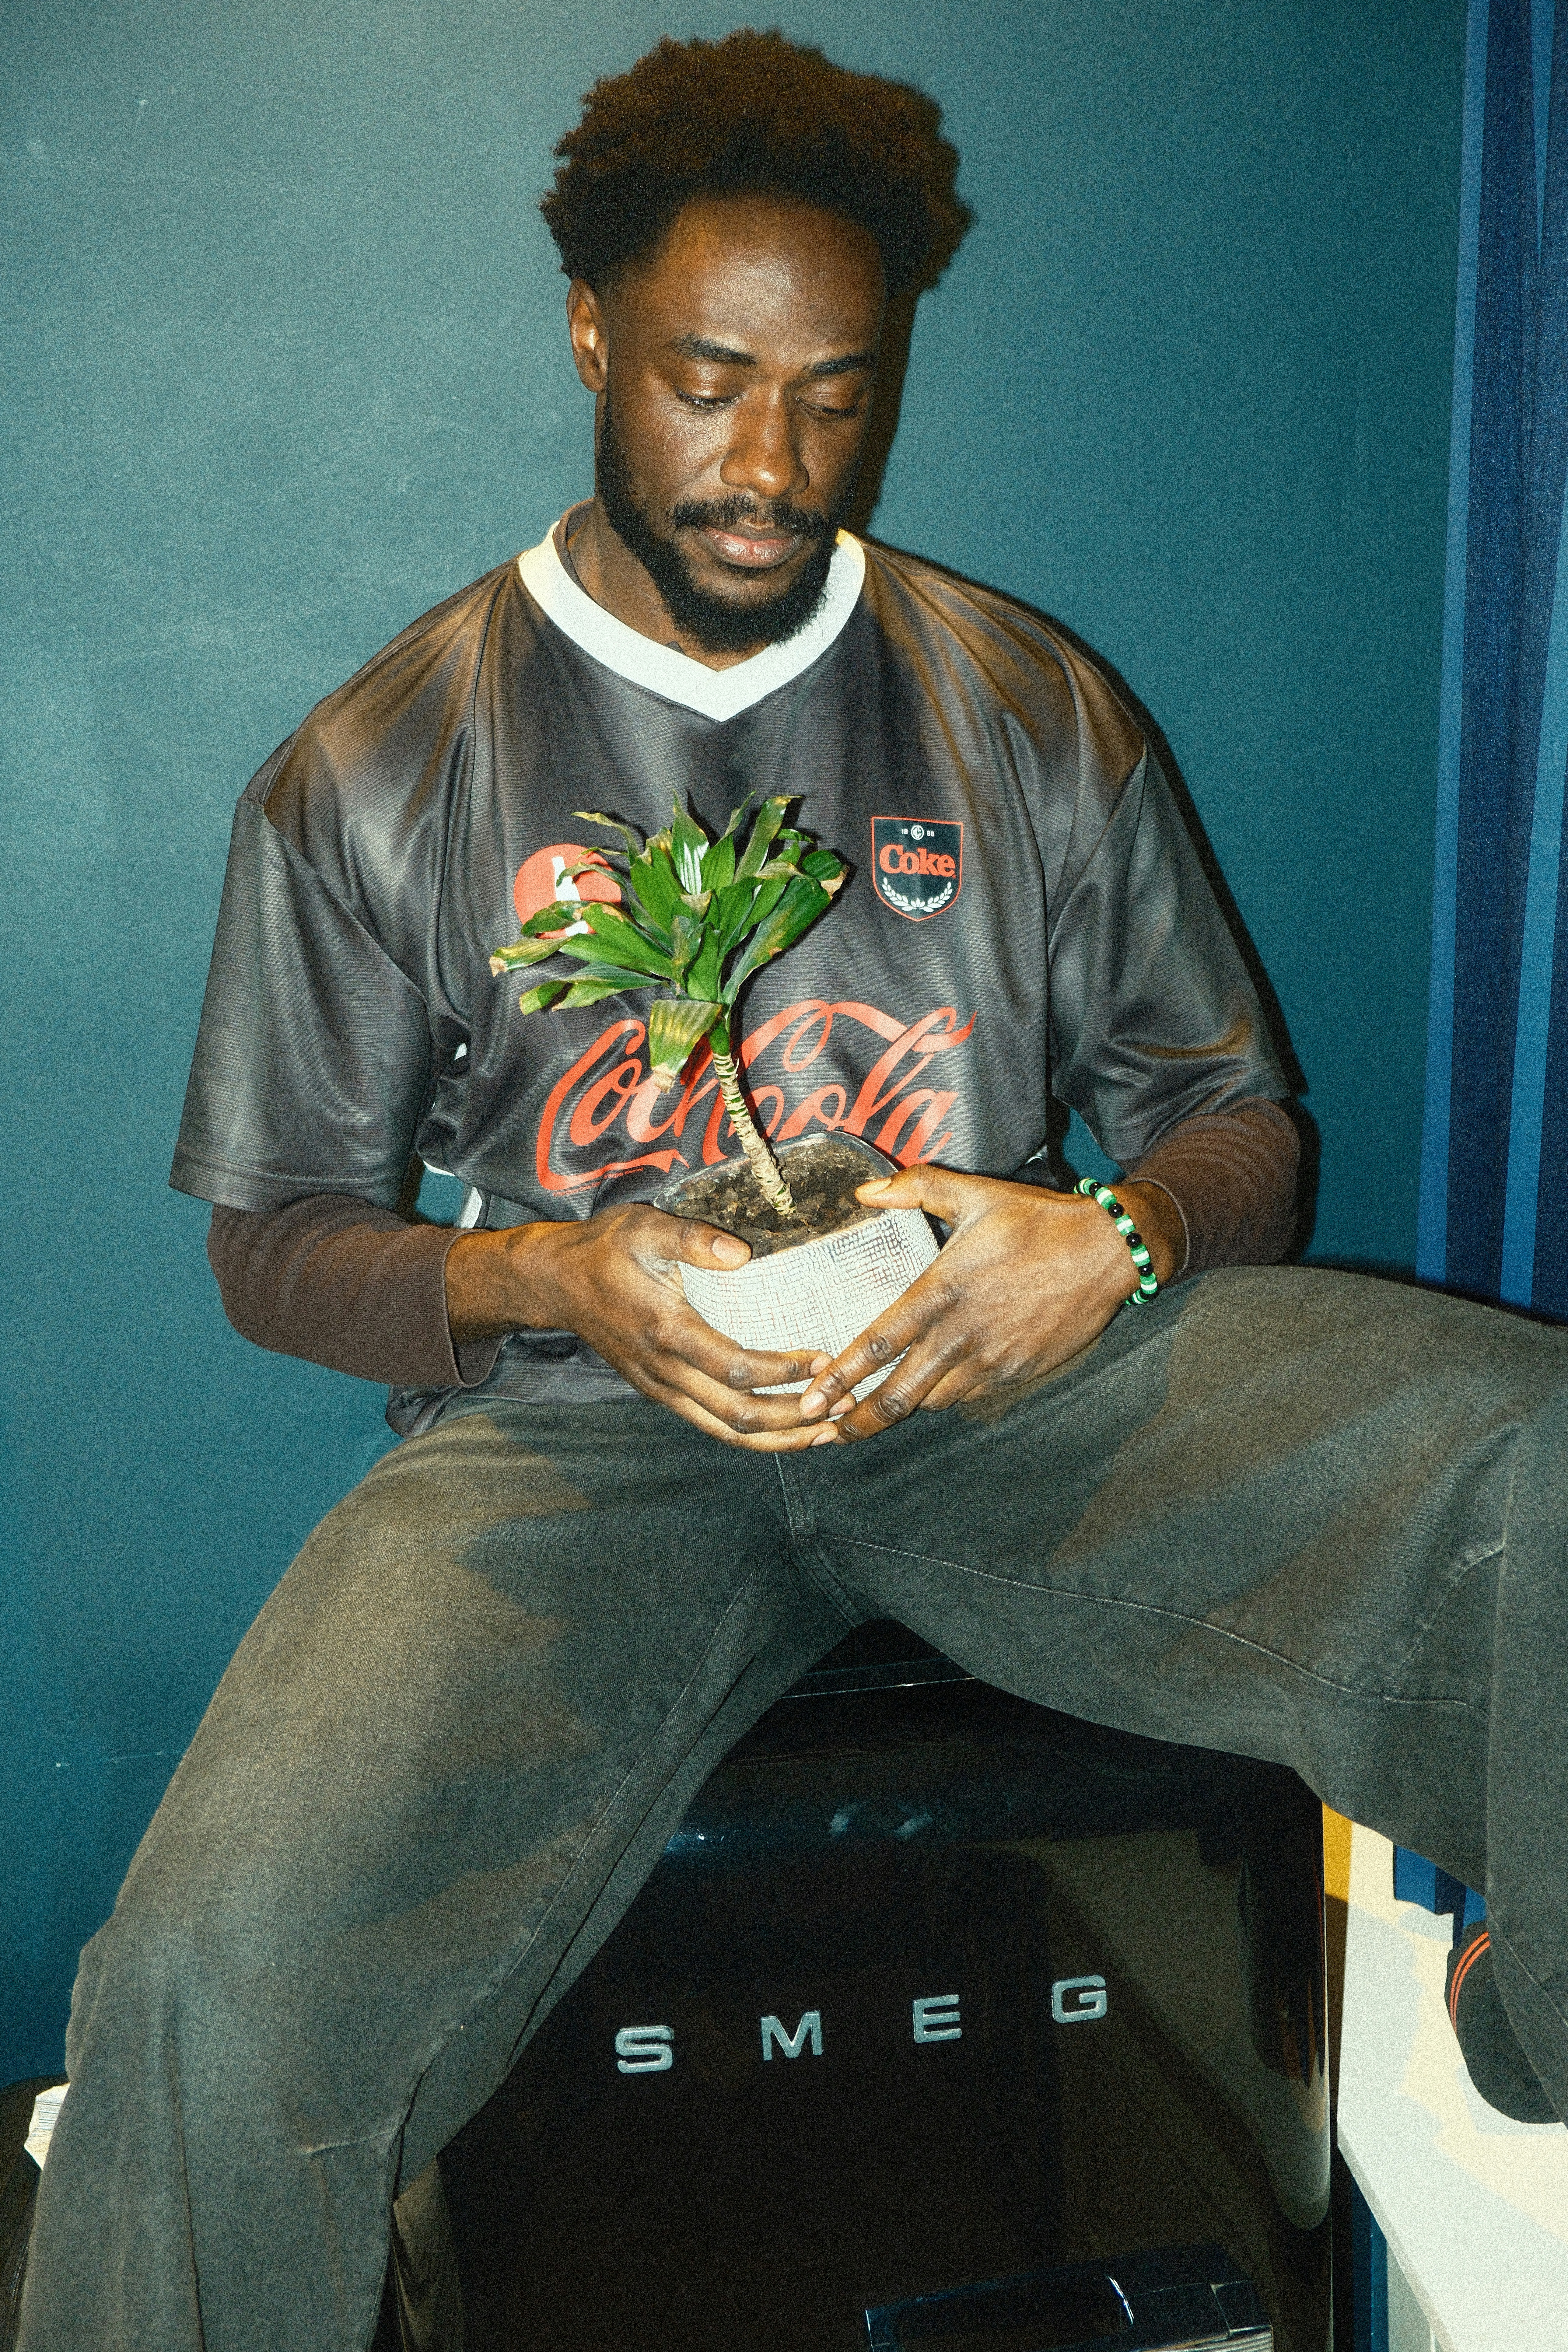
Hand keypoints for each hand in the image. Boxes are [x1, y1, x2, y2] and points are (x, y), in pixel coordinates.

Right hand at [444, 1206, 834, 1449]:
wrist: (555, 1283)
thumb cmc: (604, 1249)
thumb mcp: (644, 1227)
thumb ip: (691, 1238)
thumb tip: (741, 1252)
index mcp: (667, 1333)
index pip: (735, 1370)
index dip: (784, 1373)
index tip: (825, 1359)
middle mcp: (665, 1373)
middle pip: (737, 1418)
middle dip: (795, 1418)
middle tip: (843, 1406)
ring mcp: (662, 1389)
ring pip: (725, 1432)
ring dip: (779, 1438)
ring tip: (828, 1431)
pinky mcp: (662, 1392)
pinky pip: (712, 1425)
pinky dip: (753, 1434)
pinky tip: (786, 1428)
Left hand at [796, 1168, 1182, 1443]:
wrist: (1108, 1251)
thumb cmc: (1038, 1220)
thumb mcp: (976, 1192)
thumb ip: (916, 1188)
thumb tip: (864, 1190)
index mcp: (943, 1291)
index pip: (880, 1343)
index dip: (842, 1376)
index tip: (813, 1400)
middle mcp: (963, 1333)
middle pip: (900, 1392)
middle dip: (860, 1420)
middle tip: (827, 1433)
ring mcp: (993, 1359)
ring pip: (934, 1399)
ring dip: (905, 1407)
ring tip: (873, 1415)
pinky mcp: (1018, 1373)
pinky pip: (970, 1396)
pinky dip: (947, 1397)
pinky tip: (934, 1393)